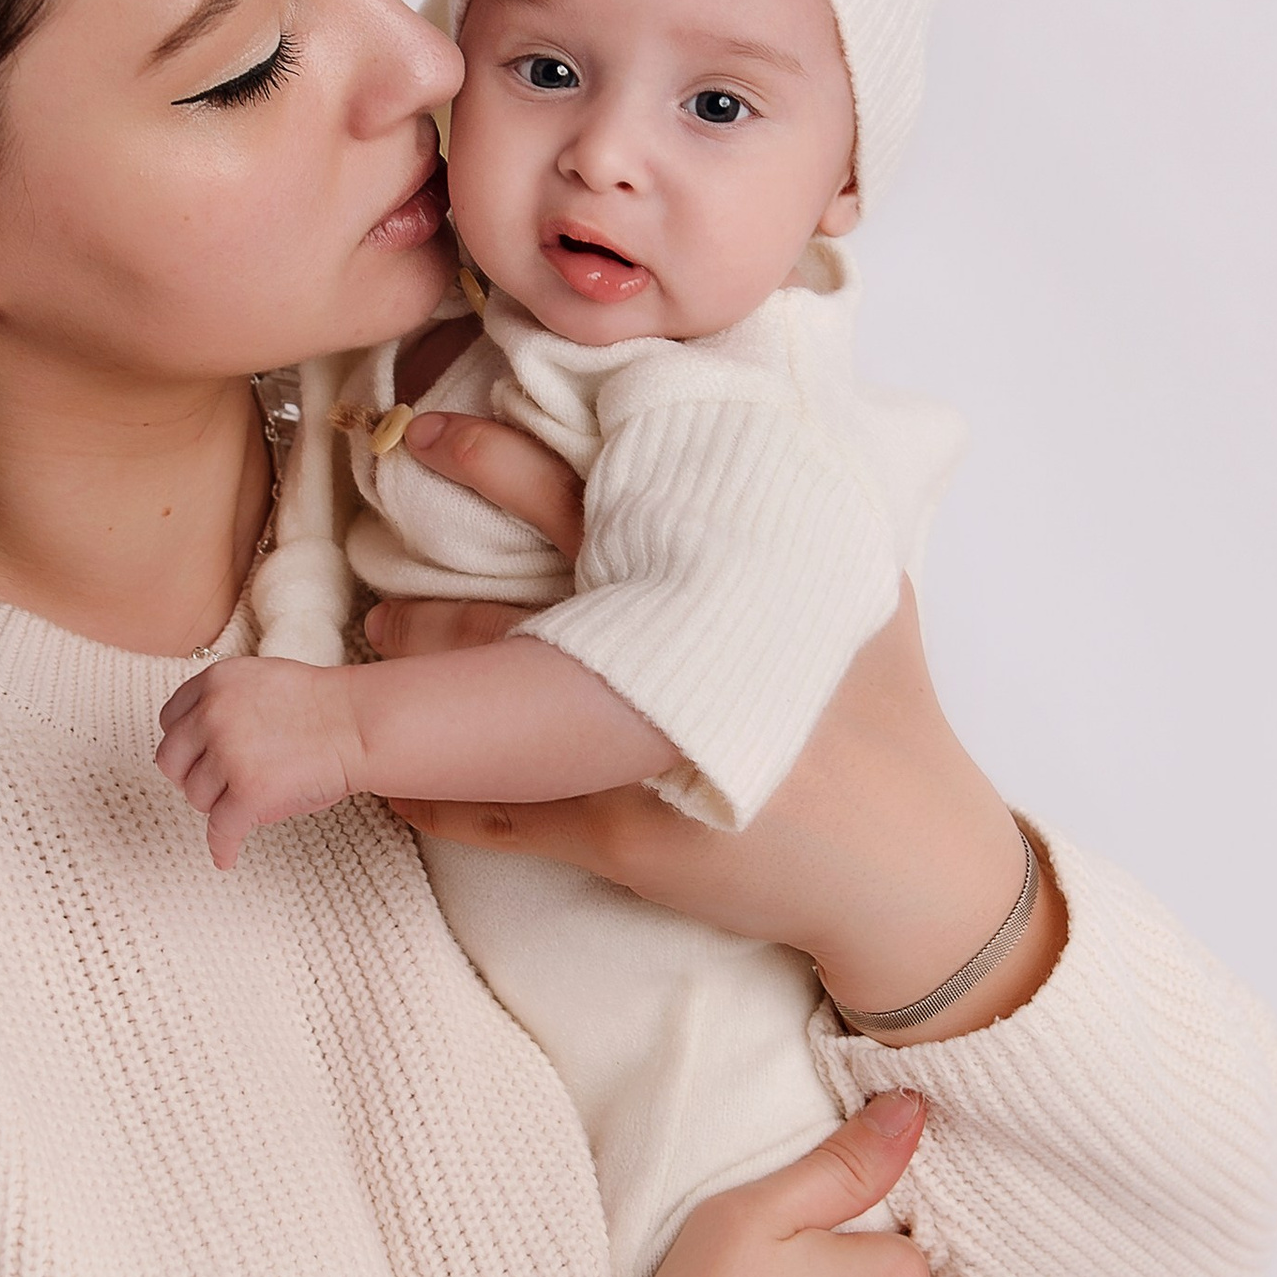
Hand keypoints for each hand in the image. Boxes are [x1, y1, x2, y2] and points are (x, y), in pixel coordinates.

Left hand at [157, 658, 363, 870]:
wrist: (360, 724)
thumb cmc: (323, 707)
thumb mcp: (260, 682)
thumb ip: (224, 704)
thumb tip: (196, 746)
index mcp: (214, 682)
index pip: (169, 720)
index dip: (185, 743)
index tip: (196, 758)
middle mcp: (212, 714)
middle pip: (171, 761)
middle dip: (191, 776)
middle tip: (215, 786)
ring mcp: (228, 754)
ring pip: (197, 797)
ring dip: (219, 804)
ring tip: (249, 802)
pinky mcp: (248, 792)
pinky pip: (221, 831)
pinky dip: (223, 847)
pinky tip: (226, 856)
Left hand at [371, 412, 1060, 1042]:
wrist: (910, 864)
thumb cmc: (888, 714)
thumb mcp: (859, 585)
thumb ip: (800, 504)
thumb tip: (759, 412)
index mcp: (700, 585)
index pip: (570, 500)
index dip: (488, 459)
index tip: (422, 431)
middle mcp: (646, 665)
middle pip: (498, 618)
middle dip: (420, 606)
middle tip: (366, 581)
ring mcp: (620, 758)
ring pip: (478, 720)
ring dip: (411, 695)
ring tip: (374, 669)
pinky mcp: (613, 836)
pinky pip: (500, 819)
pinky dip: (440, 803)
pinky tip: (397, 790)